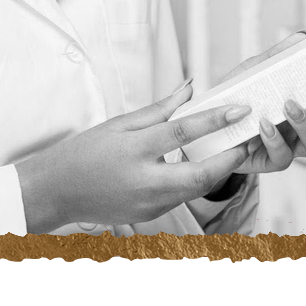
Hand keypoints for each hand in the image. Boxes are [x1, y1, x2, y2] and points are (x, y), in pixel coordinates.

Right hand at [15, 82, 252, 232]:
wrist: (59, 191)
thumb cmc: (86, 151)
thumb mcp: (119, 123)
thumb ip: (159, 109)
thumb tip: (189, 89)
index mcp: (134, 150)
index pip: (183, 132)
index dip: (215, 119)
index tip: (239, 109)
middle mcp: (144, 181)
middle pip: (201, 175)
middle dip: (229, 159)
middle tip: (246, 141)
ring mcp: (148, 204)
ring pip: (195, 189)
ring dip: (215, 171)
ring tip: (228, 151)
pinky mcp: (150, 216)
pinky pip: (180, 197)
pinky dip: (192, 182)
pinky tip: (198, 167)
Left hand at [223, 32, 305, 176]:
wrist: (211, 120)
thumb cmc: (242, 93)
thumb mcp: (257, 69)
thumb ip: (279, 55)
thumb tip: (302, 37)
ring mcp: (295, 144)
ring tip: (288, 105)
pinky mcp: (273, 159)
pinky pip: (284, 157)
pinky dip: (276, 140)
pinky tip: (264, 124)